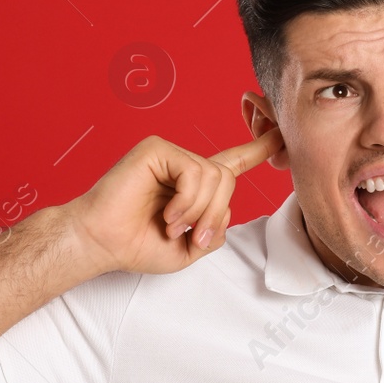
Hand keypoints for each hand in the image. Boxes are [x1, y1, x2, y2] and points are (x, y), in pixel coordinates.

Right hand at [67, 126, 284, 274]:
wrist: (102, 243)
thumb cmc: (137, 245)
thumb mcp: (191, 248)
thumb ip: (217, 230)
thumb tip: (227, 208)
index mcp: (194, 185)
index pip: (235, 162)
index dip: (260, 148)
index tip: (281, 134)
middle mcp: (185, 165)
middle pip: (228, 180)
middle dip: (215, 215)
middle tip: (192, 238)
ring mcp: (171, 154)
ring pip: (215, 178)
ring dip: (199, 212)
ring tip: (173, 227)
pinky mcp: (157, 149)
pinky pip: (195, 172)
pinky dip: (186, 201)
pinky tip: (167, 215)